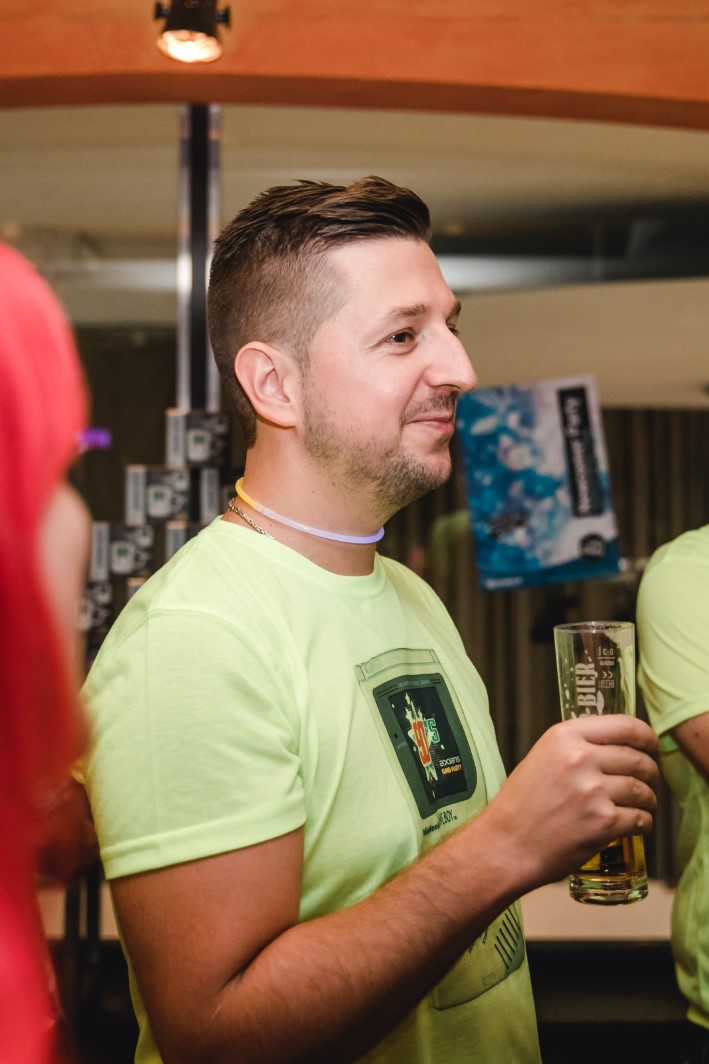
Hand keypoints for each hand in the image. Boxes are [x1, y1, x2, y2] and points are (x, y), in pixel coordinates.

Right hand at [483, 714, 658, 892]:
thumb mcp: (542, 757)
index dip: (646, 736)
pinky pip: (641, 818)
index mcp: (564, 735)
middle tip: (648, 781)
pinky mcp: (603, 822)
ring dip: (649, 799)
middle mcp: (580, 758)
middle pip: (638, 759)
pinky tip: (635, 824)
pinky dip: (644, 823)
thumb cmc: (520, 805)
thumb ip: (575, 747)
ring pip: (643, 790)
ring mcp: (593, 791)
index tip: (651, 745)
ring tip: (642, 805)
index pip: (624, 725)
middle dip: (650, 772)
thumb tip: (614, 746)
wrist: (506, 845)